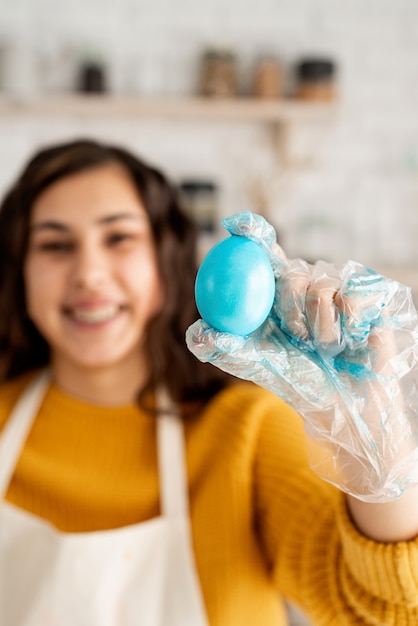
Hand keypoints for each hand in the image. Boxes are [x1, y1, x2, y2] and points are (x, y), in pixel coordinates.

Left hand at [186, 211, 417, 501]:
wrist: (347, 403)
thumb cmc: (302, 382)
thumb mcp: (261, 366)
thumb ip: (228, 349)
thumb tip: (196, 334)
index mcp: (277, 290)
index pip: (264, 251)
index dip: (252, 232)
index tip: (237, 226)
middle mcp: (307, 280)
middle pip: (290, 271)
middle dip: (290, 312)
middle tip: (298, 338)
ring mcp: (340, 284)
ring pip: (322, 286)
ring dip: (321, 330)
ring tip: (327, 349)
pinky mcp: (371, 293)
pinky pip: (354, 298)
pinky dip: (349, 328)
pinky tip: (353, 341)